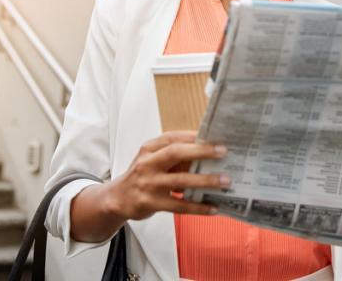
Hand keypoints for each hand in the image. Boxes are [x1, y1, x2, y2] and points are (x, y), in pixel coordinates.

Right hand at [108, 130, 229, 219]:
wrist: (117, 198)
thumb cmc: (143, 174)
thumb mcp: (153, 158)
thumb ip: (174, 153)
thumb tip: (207, 150)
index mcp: (150, 148)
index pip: (173, 137)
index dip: (193, 136)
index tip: (214, 134)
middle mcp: (148, 163)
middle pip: (176, 153)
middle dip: (201, 151)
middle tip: (223, 151)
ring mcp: (149, 184)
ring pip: (180, 180)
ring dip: (205, 180)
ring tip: (225, 181)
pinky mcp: (151, 203)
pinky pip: (179, 206)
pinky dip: (197, 207)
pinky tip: (212, 207)